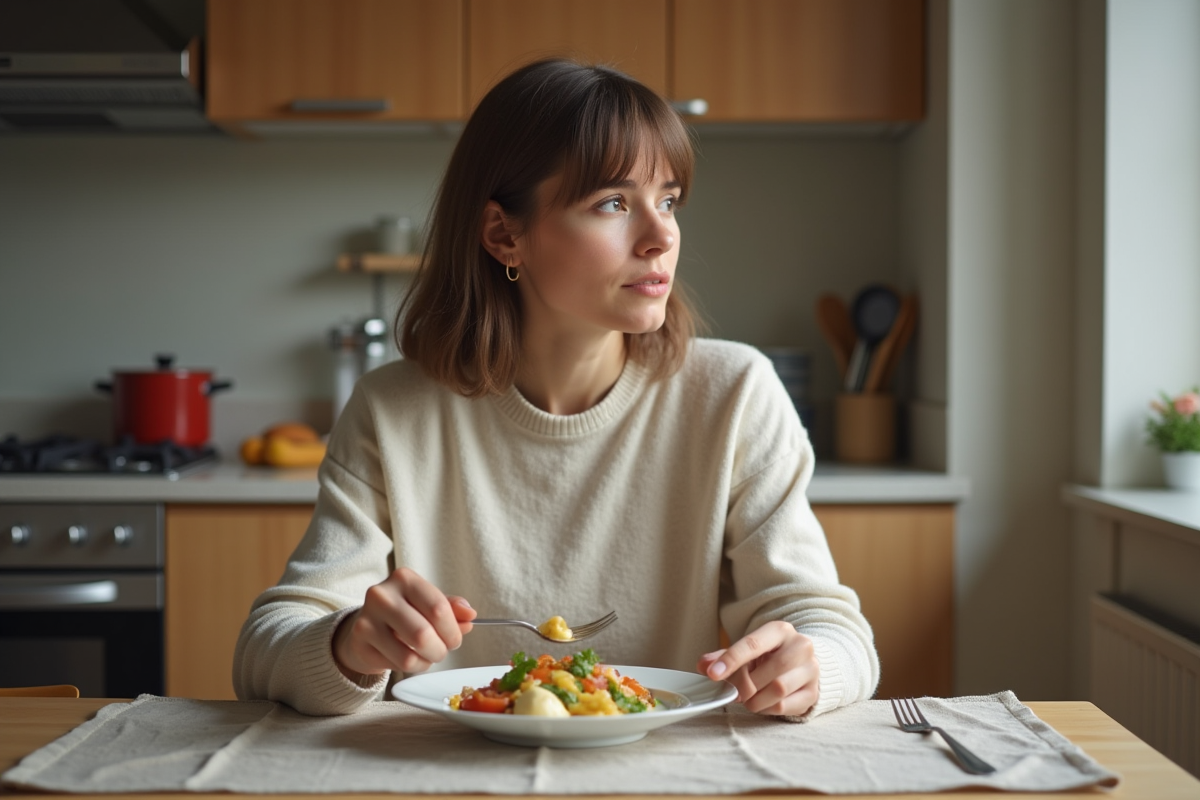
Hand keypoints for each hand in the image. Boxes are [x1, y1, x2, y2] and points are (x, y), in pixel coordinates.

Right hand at [333, 567, 475, 678]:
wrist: (366, 626)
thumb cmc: (404, 613)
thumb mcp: (428, 603)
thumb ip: (451, 608)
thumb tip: (470, 614)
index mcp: (404, 578)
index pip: (438, 608)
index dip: (453, 631)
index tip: (455, 640)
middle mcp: (382, 595)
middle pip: (423, 634)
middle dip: (441, 650)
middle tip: (441, 651)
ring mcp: (367, 619)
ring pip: (409, 655)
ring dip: (426, 662)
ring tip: (426, 656)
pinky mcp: (360, 642)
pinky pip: (397, 665)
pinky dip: (411, 667)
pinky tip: (409, 659)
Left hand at [697, 620, 818, 715]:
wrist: (802, 664)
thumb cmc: (769, 656)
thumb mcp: (747, 651)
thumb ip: (723, 656)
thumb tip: (703, 665)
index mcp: (780, 630)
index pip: (753, 644)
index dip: (731, 660)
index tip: (713, 674)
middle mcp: (800, 646)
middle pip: (770, 670)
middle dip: (746, 685)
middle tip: (735, 692)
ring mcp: (811, 669)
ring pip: (778, 689)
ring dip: (755, 699)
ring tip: (748, 699)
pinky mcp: (814, 692)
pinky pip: (785, 705)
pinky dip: (767, 708)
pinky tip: (763, 703)